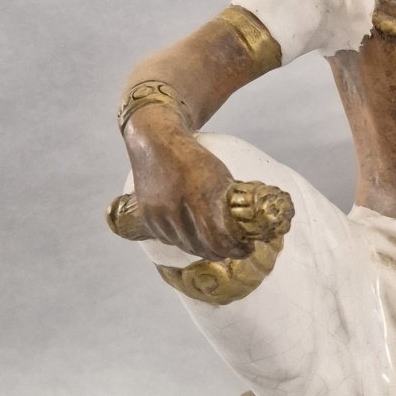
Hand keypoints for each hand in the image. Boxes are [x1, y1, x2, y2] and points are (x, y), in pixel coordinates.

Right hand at [122, 105, 245, 260]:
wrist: (156, 142)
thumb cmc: (193, 157)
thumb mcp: (219, 173)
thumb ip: (227, 199)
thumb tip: (249, 223)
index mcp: (198, 193)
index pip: (217, 238)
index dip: (235, 249)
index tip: (247, 250)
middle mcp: (176, 207)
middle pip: (202, 247)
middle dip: (221, 253)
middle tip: (234, 251)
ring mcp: (158, 213)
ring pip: (185, 246)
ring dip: (202, 250)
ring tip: (216, 247)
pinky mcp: (147, 216)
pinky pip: (168, 239)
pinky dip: (183, 242)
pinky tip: (194, 238)